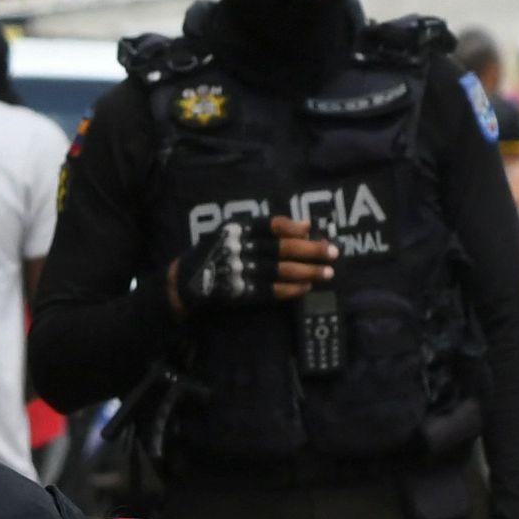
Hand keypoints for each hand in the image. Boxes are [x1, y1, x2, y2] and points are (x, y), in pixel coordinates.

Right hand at [166, 213, 333, 315]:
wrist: (185, 283)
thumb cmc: (215, 253)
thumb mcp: (234, 232)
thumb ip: (268, 228)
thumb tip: (305, 226)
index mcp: (238, 230)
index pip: (272, 226)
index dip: (295, 229)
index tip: (314, 232)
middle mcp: (239, 249)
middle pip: (282, 249)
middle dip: (311, 251)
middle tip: (333, 253)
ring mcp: (239, 272)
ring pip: (280, 271)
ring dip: (307, 272)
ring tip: (327, 273)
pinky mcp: (240, 293)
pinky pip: (270, 291)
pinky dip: (290, 289)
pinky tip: (306, 287)